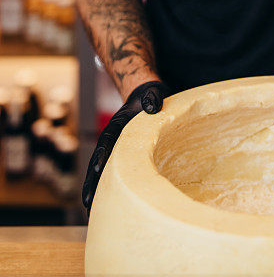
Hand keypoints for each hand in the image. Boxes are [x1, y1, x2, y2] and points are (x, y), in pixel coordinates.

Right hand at [82, 79, 170, 217]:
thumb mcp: (153, 94)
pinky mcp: (124, 156)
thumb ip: (152, 99)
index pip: (107, 141)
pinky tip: (106, 206)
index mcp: (118, 125)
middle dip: (92, 182)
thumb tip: (152, 107)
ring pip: (103, 171)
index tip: (96, 171)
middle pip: (99, 161)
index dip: (101, 155)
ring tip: (90, 212)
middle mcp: (114, 139)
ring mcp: (117, 149)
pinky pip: (114, 174)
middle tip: (87, 203)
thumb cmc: (150, 97)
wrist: (147, 97)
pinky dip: (108, 189)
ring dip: (96, 190)